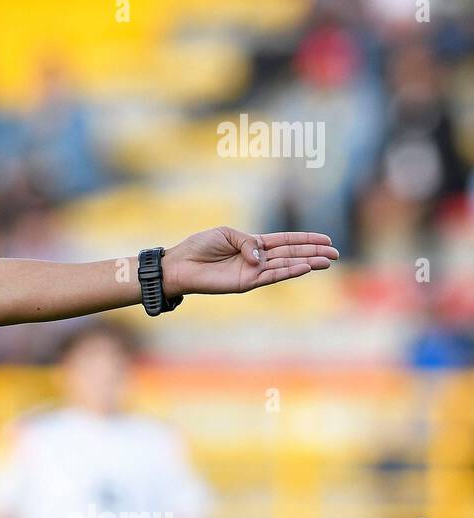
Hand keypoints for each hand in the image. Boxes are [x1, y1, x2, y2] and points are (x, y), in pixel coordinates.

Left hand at [162, 227, 338, 296]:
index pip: (285, 241)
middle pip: (291, 254)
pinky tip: (304, 268)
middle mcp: (257, 258)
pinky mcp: (246, 283)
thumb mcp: (226, 234)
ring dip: (306, 263)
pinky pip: (271, 276)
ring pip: (285, 266)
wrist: (181, 264)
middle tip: (335, 254)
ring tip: (327, 261)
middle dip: (313, 253)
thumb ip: (248, 242)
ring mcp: (253, 271)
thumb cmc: (200, 247)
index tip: (326, 240)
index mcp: (253, 243)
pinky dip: (287, 272)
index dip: (305, 240)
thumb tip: (261, 256)